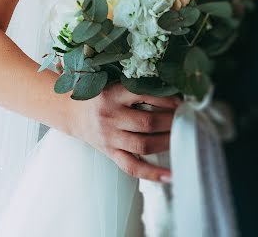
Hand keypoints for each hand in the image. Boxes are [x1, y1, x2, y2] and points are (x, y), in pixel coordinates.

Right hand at [66, 84, 180, 182]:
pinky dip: (152, 173)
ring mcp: (110, 137)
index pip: (144, 95)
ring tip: (181, 136)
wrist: (72, 112)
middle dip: (171, 122)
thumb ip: (136, 86)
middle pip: (147, 123)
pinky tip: (170, 175)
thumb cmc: (99, 94)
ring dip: (167, 142)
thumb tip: (169, 89)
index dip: (166, 99)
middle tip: (185, 119)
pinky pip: (132, 167)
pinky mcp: (110, 153)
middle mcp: (111, 116)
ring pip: (143, 145)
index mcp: (113, 94)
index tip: (182, 101)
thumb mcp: (113, 83)